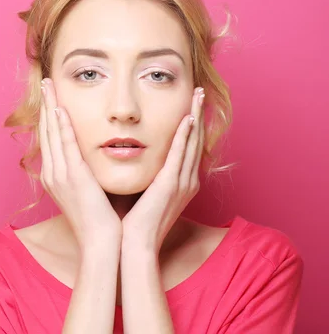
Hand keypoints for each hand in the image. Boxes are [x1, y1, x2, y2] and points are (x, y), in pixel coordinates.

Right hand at [39, 78, 121, 248]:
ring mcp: (60, 175)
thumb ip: (86, 171)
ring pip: (52, 133)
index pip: (50, 139)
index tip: (51, 96)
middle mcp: (53, 173)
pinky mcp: (73, 177)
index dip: (49, 116)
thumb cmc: (99, 218)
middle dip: (45, 105)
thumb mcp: (88, 190)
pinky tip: (61, 109)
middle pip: (46, 131)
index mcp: (55, 176)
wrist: (100, 242)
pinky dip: (62, 126)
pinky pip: (66, 146)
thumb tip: (93, 157)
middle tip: (45, 82)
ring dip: (51, 107)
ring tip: (50, 86)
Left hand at [121, 87, 205, 251]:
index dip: (193, 124)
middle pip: (196, 140)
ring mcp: (181, 182)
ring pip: (191, 142)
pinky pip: (179, 155)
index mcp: (181, 183)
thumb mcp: (146, 193)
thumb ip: (148, 175)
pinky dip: (185, 136)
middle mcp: (187, 180)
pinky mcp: (170, 184)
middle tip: (202, 92)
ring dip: (196, 117)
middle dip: (199, 114)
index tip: (193, 104)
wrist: (136, 244)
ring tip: (199, 96)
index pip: (189, 147)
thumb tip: (135, 159)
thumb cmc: (136, 221)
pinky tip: (188, 119)